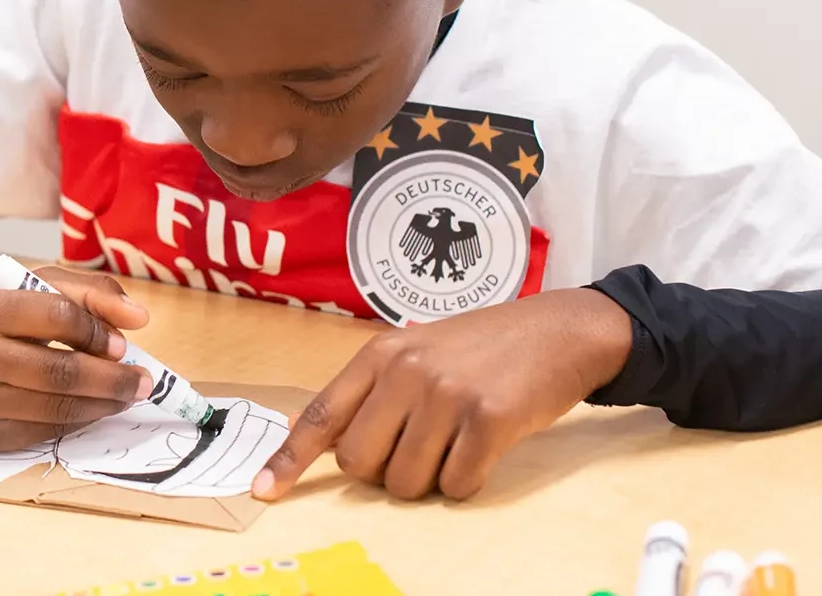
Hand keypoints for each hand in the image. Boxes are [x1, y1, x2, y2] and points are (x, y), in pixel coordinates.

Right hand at [0, 265, 154, 450]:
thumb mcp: (26, 288)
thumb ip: (85, 293)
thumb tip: (138, 319)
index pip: (56, 316)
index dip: (97, 331)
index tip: (122, 344)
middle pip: (61, 373)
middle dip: (113, 380)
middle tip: (142, 381)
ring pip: (57, 410)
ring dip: (103, 406)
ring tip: (125, 396)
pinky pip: (42, 433)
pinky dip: (75, 422)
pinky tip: (90, 409)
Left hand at [253, 288, 632, 501]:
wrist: (558, 331)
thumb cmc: (483, 347)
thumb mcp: (416, 350)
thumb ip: (367, 390)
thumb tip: (304, 428)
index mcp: (380, 354)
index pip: (322, 415)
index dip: (289, 458)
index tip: (263, 491)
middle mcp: (407, 372)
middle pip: (359, 462)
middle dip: (382, 471)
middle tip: (416, 448)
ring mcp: (448, 395)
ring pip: (404, 482)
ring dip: (427, 480)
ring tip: (454, 442)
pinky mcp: (489, 420)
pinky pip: (455, 486)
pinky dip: (465, 482)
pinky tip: (482, 450)